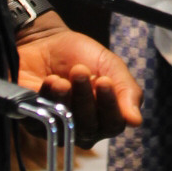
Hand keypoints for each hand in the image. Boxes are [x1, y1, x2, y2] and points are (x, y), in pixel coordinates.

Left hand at [16, 12, 142, 147]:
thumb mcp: (110, 66)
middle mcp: (84, 129)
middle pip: (89, 126)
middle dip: (85, 96)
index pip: (113, 124)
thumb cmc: (81, 55)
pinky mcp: (35, 124)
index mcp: (107, 116)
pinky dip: (48, 98)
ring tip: (61, 76)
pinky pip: (43, 120)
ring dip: (65, 97)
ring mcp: (59, 128)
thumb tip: (136, 121)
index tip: (104, 80)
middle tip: (79, 70)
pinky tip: (50, 81)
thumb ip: (127, 91)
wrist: (46, 41)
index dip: (110, 104)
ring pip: (66, 124)